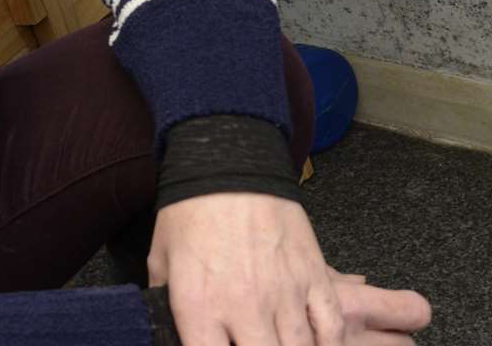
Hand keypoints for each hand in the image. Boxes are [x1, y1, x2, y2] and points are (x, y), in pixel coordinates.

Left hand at [148, 192, 430, 343]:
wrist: (229, 163)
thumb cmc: (189, 211)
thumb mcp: (161, 260)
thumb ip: (164, 304)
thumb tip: (168, 328)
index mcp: (200, 309)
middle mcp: (245, 309)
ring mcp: (284, 294)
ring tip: (280, 344)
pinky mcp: (312, 275)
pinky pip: (330, 326)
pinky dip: (328, 343)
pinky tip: (317, 345)